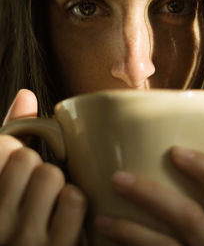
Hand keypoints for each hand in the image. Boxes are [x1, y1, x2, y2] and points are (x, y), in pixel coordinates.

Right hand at [0, 89, 86, 245]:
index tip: (16, 165)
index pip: (0, 147)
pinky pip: (74, 199)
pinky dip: (75, 201)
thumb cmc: (17, 214)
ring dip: (57, 183)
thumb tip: (26, 94)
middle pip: (26, 158)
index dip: (14, 150)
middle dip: (35, 165)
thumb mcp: (5, 179)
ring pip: (50, 175)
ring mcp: (23, 242)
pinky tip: (66, 214)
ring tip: (51, 200)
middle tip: (35, 185)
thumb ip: (12, 134)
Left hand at [95, 147, 203, 245]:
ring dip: (128, 230)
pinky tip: (109, 243)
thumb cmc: (203, 244)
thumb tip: (165, 160)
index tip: (175, 150)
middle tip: (118, 179)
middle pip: (190, 216)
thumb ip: (196, 203)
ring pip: (163, 245)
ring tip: (102, 220)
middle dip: (150, 194)